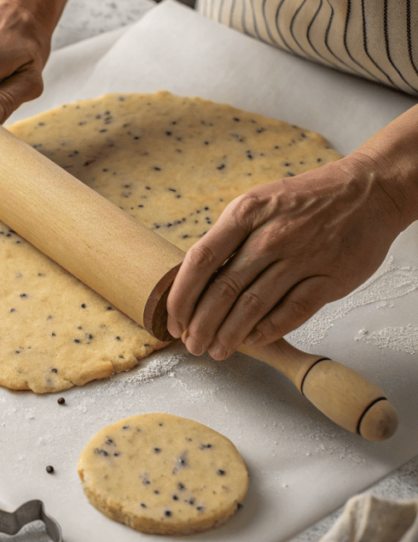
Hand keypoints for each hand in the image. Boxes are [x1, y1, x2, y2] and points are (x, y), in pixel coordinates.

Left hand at [166, 151, 412, 359]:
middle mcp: (270, 235)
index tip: (173, 319)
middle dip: (201, 325)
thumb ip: (228, 238)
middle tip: (192, 344)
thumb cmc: (304, 200)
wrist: (368, 190)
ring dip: (230, 335)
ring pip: (253, 306)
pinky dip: (268, 330)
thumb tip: (195, 280)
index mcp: (245, 213)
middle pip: (223, 290)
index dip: (181, 297)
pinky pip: (291, 312)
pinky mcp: (330, 277)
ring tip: (217, 350)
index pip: (199, 261)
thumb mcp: (258, 204)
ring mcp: (302, 257)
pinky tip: (252, 340)